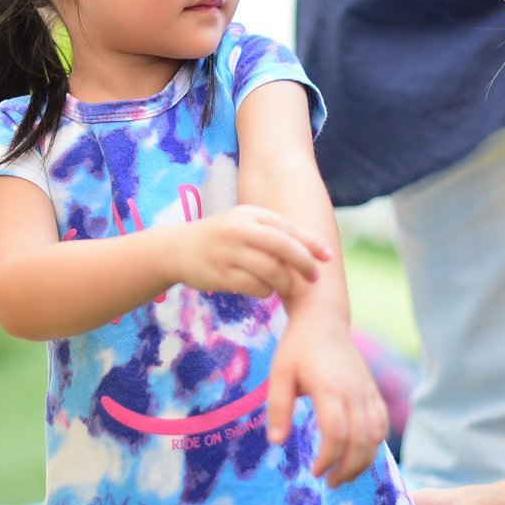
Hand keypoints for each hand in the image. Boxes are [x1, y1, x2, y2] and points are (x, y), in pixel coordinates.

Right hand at [170, 205, 330, 299]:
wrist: (177, 248)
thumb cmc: (221, 237)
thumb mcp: (243, 223)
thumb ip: (272, 232)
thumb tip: (311, 251)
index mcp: (250, 213)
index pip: (288, 227)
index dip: (311, 243)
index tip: (327, 257)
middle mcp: (239, 229)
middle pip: (283, 247)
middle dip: (305, 263)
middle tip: (315, 277)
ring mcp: (228, 252)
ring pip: (271, 270)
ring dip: (286, 283)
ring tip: (288, 287)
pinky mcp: (220, 274)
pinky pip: (254, 286)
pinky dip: (266, 292)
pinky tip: (265, 290)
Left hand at [267, 312, 387, 485]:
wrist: (323, 319)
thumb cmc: (297, 347)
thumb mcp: (279, 373)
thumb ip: (278, 408)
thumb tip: (277, 442)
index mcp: (330, 389)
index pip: (337, 434)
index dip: (328, 459)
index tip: (314, 472)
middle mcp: (354, 392)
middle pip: (361, 441)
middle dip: (347, 469)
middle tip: (329, 483)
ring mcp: (367, 391)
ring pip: (376, 436)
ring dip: (363, 462)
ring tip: (344, 476)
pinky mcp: (372, 391)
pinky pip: (381, 424)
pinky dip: (375, 444)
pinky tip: (360, 456)